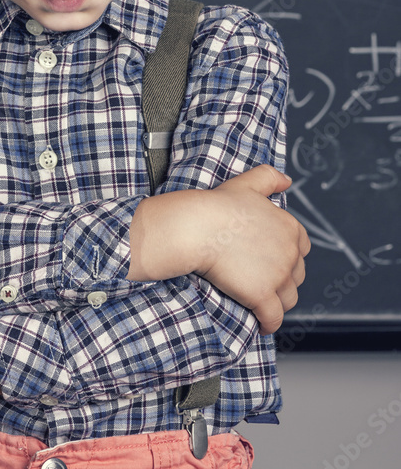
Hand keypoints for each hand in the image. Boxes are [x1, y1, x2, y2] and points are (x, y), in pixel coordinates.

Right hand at [128, 165, 309, 334]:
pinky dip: (269, 324)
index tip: (273, 259)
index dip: (289, 255)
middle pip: (297, 275)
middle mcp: (290, 252)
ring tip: (262, 302)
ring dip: (277, 302)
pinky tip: (262, 325)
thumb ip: (270, 178)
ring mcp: (278, 276)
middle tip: (263, 280)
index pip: (303, 248)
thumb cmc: (218, 206)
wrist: (198, 227)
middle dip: (284, 279)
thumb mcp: (248, 183)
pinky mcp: (263, 296)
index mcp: (290, 227)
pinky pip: (274, 318)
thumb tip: (287, 181)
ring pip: (288, 299)